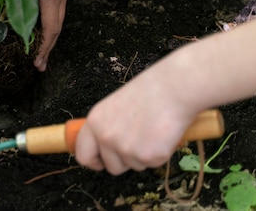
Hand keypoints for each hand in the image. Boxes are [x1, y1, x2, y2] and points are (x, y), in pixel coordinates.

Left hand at [0, 0, 69, 70]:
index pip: (50, 28)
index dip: (43, 48)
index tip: (37, 64)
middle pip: (56, 28)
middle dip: (47, 48)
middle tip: (39, 66)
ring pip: (57, 19)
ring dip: (48, 36)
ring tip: (39, 52)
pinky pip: (55, 9)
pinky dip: (48, 21)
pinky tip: (39, 26)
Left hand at [74, 71, 197, 174]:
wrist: (172, 89)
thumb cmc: (148, 93)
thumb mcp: (114, 107)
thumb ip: (107, 127)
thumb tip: (105, 146)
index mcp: (94, 122)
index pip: (83, 154)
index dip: (94, 161)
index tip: (102, 162)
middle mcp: (105, 137)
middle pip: (111, 166)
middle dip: (124, 160)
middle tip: (138, 141)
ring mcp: (124, 149)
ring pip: (134, 166)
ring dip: (143, 155)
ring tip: (151, 131)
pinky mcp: (146, 156)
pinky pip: (152, 164)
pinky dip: (160, 154)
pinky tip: (162, 135)